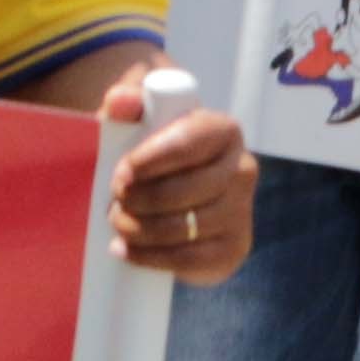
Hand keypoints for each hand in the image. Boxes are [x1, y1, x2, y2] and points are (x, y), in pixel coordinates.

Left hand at [105, 80, 256, 286]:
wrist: (170, 182)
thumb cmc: (150, 144)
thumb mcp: (139, 114)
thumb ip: (126, 100)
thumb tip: (119, 102)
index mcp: (224, 130)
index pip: (188, 144)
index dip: (149, 161)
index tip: (121, 174)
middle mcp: (243, 169)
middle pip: (186, 191)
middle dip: (140, 200)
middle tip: (116, 201)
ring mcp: (242, 211)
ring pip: (184, 228)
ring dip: (140, 229)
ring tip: (119, 222)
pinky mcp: (234, 248)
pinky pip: (190, 260)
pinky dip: (151, 258)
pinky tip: (128, 250)